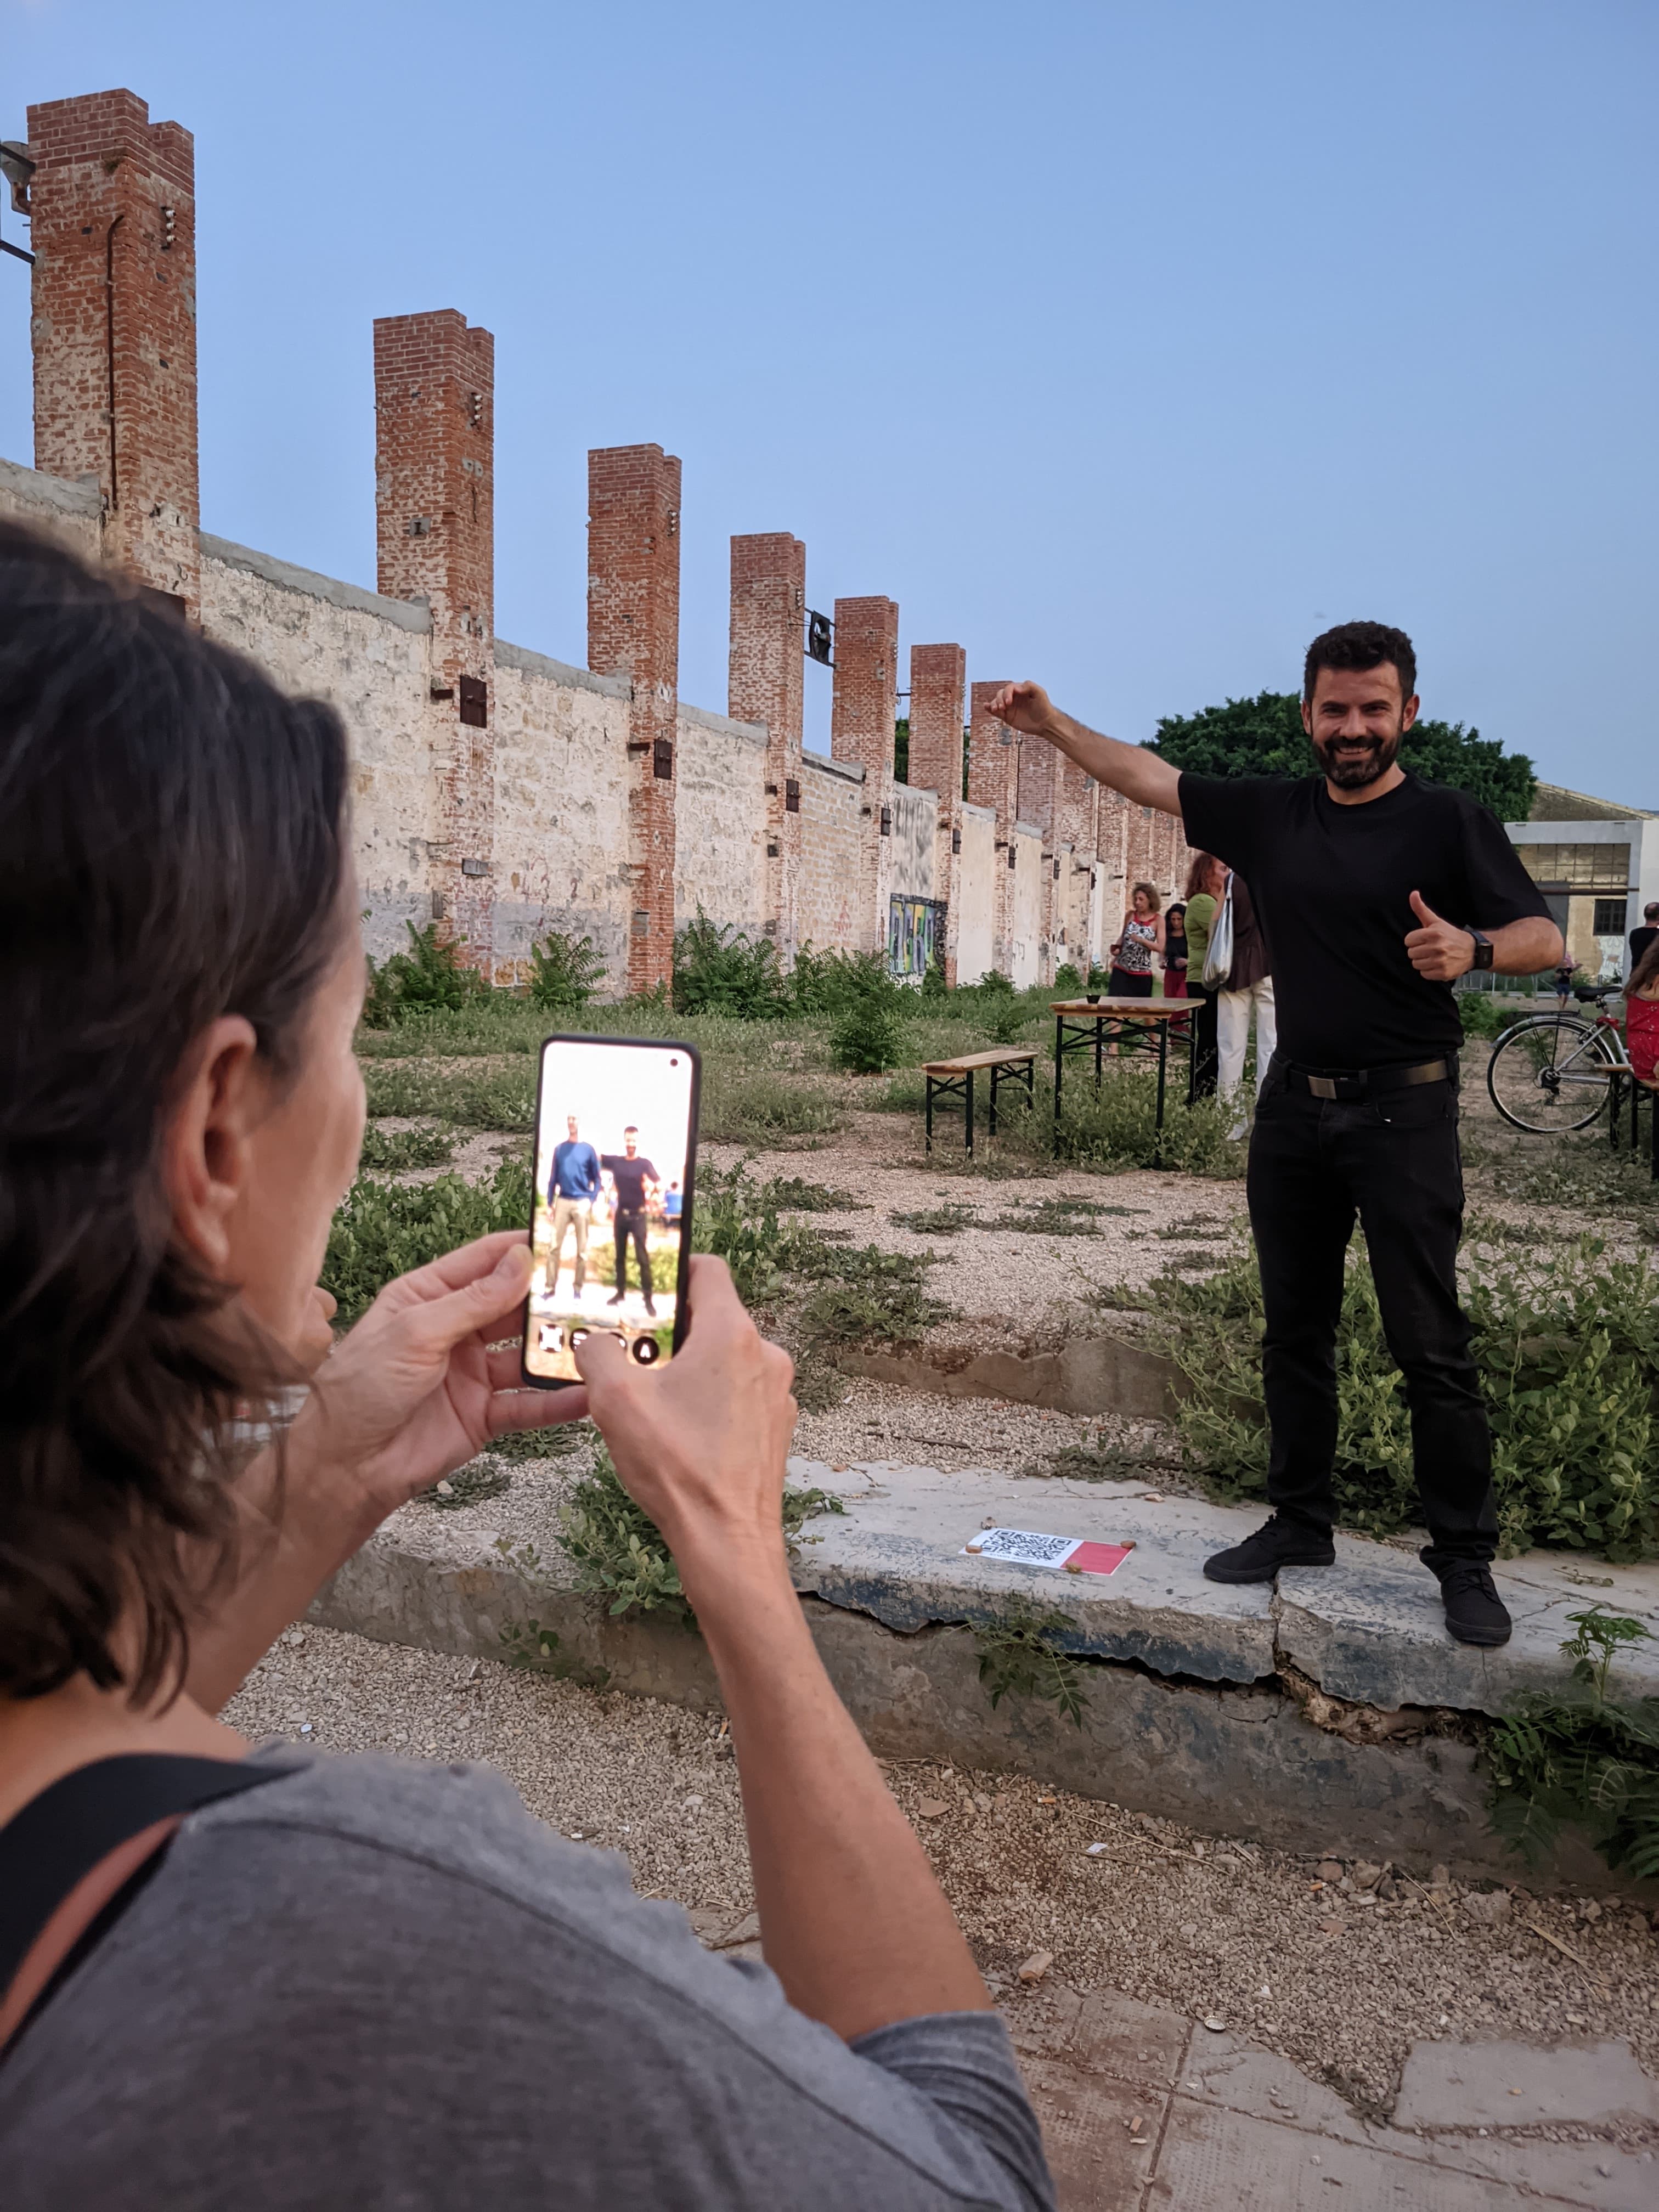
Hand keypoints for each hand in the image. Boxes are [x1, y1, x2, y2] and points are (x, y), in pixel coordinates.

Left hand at [291, 1232, 587, 1519]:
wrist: (345, 1467)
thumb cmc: (359, 1390)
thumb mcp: (415, 1333)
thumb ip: (472, 1300)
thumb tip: (520, 1262)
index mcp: (427, 1297)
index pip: (484, 1261)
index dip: (523, 1249)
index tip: (565, 1241)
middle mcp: (454, 1331)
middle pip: (513, 1307)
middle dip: (551, 1300)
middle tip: (597, 1292)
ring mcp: (471, 1373)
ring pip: (526, 1356)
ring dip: (559, 1350)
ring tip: (602, 1342)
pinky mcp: (483, 1415)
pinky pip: (527, 1404)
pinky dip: (556, 1402)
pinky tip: (587, 1396)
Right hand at [572, 1255, 797, 1596]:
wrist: (727, 1540)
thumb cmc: (679, 1468)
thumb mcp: (616, 1400)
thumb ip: (598, 1353)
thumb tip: (593, 1342)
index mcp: (732, 1334)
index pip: (708, 1270)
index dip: (672, 1269)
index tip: (643, 1286)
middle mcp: (766, 1355)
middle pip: (714, 1317)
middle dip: (670, 1328)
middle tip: (631, 1348)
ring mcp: (776, 1393)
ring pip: (725, 1358)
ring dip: (688, 1366)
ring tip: (649, 1394)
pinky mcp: (775, 1426)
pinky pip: (738, 1393)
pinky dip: (709, 1398)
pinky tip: (678, 1427)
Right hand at [982, 679, 1053, 735]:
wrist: (1045, 723)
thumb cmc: (1044, 706)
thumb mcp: (1039, 693)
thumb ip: (1028, 686)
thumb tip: (1016, 688)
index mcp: (1020, 690)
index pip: (1009, 688)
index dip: (1007, 694)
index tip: (1009, 702)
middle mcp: (1013, 698)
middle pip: (1000, 694)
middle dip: (999, 699)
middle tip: (1003, 707)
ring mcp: (1010, 707)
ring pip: (997, 702)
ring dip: (993, 704)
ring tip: (996, 709)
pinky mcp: (1007, 717)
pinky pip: (996, 712)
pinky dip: (989, 709)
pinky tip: (986, 707)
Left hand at [1405, 891, 1474, 980]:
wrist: (1472, 950)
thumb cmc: (1450, 935)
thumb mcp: (1435, 921)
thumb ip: (1421, 909)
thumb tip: (1413, 893)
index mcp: (1433, 933)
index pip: (1408, 940)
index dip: (1414, 940)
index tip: (1424, 940)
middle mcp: (1437, 947)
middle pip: (1411, 953)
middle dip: (1418, 951)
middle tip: (1430, 948)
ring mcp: (1440, 961)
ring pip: (1416, 964)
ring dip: (1423, 961)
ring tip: (1433, 956)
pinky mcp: (1443, 973)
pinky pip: (1424, 974)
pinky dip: (1429, 971)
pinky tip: (1437, 964)